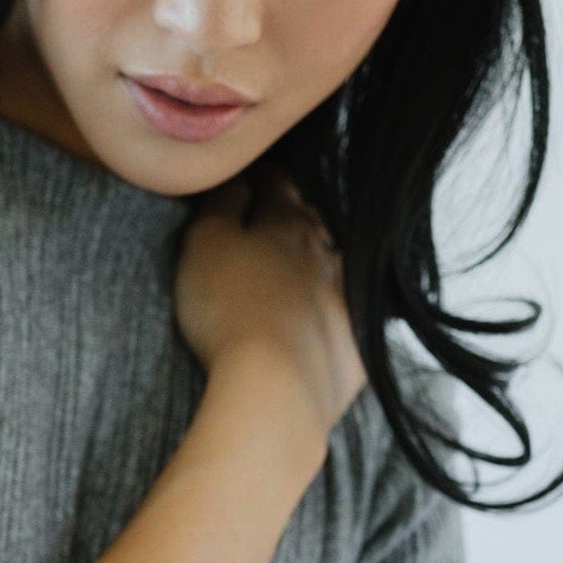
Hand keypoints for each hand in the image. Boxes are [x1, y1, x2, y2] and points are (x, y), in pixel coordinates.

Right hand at [174, 168, 368, 440]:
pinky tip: (327, 316)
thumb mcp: (206, 243)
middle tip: (278, 217)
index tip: (256, 177)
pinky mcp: (356, 341)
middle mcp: (325, 253)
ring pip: (334, 265)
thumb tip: (237, 179)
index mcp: (287, 224)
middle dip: (295, 217)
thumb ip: (221, 204)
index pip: (278, 187)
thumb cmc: (230, 306)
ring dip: (319, 260)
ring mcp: (346, 297)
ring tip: (303, 264)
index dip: (264, 179)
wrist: (276, 385)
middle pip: (311, 224)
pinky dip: (334, 309)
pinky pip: (348, 314)